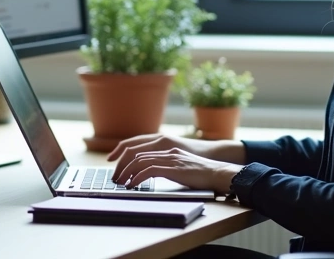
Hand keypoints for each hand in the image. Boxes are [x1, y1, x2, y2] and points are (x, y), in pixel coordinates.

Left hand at [112, 147, 242, 193]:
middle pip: (136, 153)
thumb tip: (153, 172)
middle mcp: (166, 149)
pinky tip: (133, 186)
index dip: (124, 154)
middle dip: (122, 165)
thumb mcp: (181, 164)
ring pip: (140, 161)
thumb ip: (168, 164)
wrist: (218, 172)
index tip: (116, 164)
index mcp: (167, 147)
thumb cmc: (202, 172)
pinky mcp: (173, 169)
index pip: (139, 147)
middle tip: (115, 177)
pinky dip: (138, 178)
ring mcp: (170, 158)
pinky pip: (149, 171)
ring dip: (127, 173)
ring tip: (121, 183)